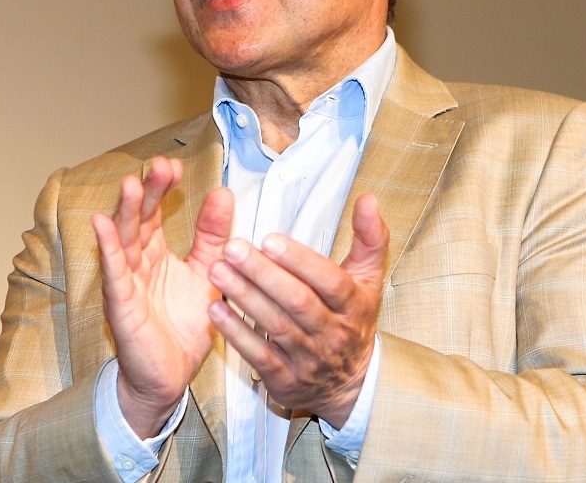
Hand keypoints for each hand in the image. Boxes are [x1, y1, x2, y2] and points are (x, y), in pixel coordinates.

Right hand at [91, 157, 233, 437]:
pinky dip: (107, 247)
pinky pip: (113, 271)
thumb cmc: (183, 326)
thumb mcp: (207, 273)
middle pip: (139, 218)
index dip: (163, 188)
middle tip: (161, 166)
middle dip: (148, 191)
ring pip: (122, 239)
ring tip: (133, 184)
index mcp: (155, 253)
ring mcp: (126, 280)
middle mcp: (137, 262)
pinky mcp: (120, 303)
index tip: (175, 166)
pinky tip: (102, 223)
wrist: (170, 376)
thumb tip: (224, 193)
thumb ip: (212, 236)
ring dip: (127, 211)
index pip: (156, 212)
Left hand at [206, 193, 388, 427]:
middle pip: (298, 302)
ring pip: (275, 325)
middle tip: (233, 248)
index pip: (330, 281)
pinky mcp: (286, 379)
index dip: (301, 261)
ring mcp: (309, 359)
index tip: (270, 239)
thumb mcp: (369, 279)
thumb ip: (369, 238)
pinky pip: (258, 354)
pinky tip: (216, 309)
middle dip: (262, 274)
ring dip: (244, 297)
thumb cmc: (353, 321)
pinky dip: (236, 332)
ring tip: (217, 270)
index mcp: (353, 305)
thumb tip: (368, 200)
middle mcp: (333, 333)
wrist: (350, 384)